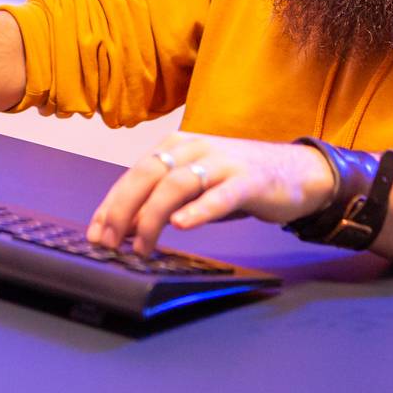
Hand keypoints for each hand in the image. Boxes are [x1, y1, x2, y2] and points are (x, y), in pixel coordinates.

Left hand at [86, 131, 336, 254]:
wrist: (297, 172)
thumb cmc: (239, 183)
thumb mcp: (195, 191)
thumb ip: (162, 205)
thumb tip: (125, 230)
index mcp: (176, 146)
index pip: (134, 174)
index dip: (111, 204)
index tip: (95, 233)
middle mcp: (195, 148)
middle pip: (148, 174)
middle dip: (122, 209)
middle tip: (108, 242)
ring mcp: (222, 162)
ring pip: (177, 183)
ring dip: (153, 216)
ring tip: (142, 246)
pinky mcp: (248, 180)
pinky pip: (220, 194)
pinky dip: (198, 210)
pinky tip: (182, 226)